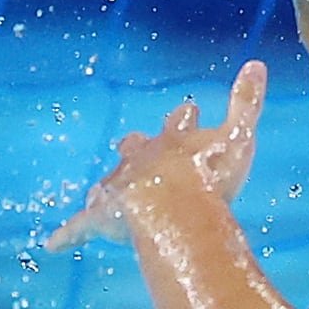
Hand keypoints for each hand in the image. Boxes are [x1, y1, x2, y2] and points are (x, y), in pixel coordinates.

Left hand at [46, 61, 267, 251]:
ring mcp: (119, 187)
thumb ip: (247, 101)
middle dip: (136, 146)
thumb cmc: (210, 175)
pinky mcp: (101, 219)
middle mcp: (142, 158)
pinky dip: (67, 235)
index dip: (184, 118)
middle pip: (135, 145)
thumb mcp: (239, 135)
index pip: (179, 120)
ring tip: (100, 189)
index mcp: (174, 139)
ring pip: (109, 182)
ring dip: (107, 185)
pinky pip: (79, 227)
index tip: (187, 111)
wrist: (174, 210)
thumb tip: (257, 62)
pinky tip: (51, 246)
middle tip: (134, 144)